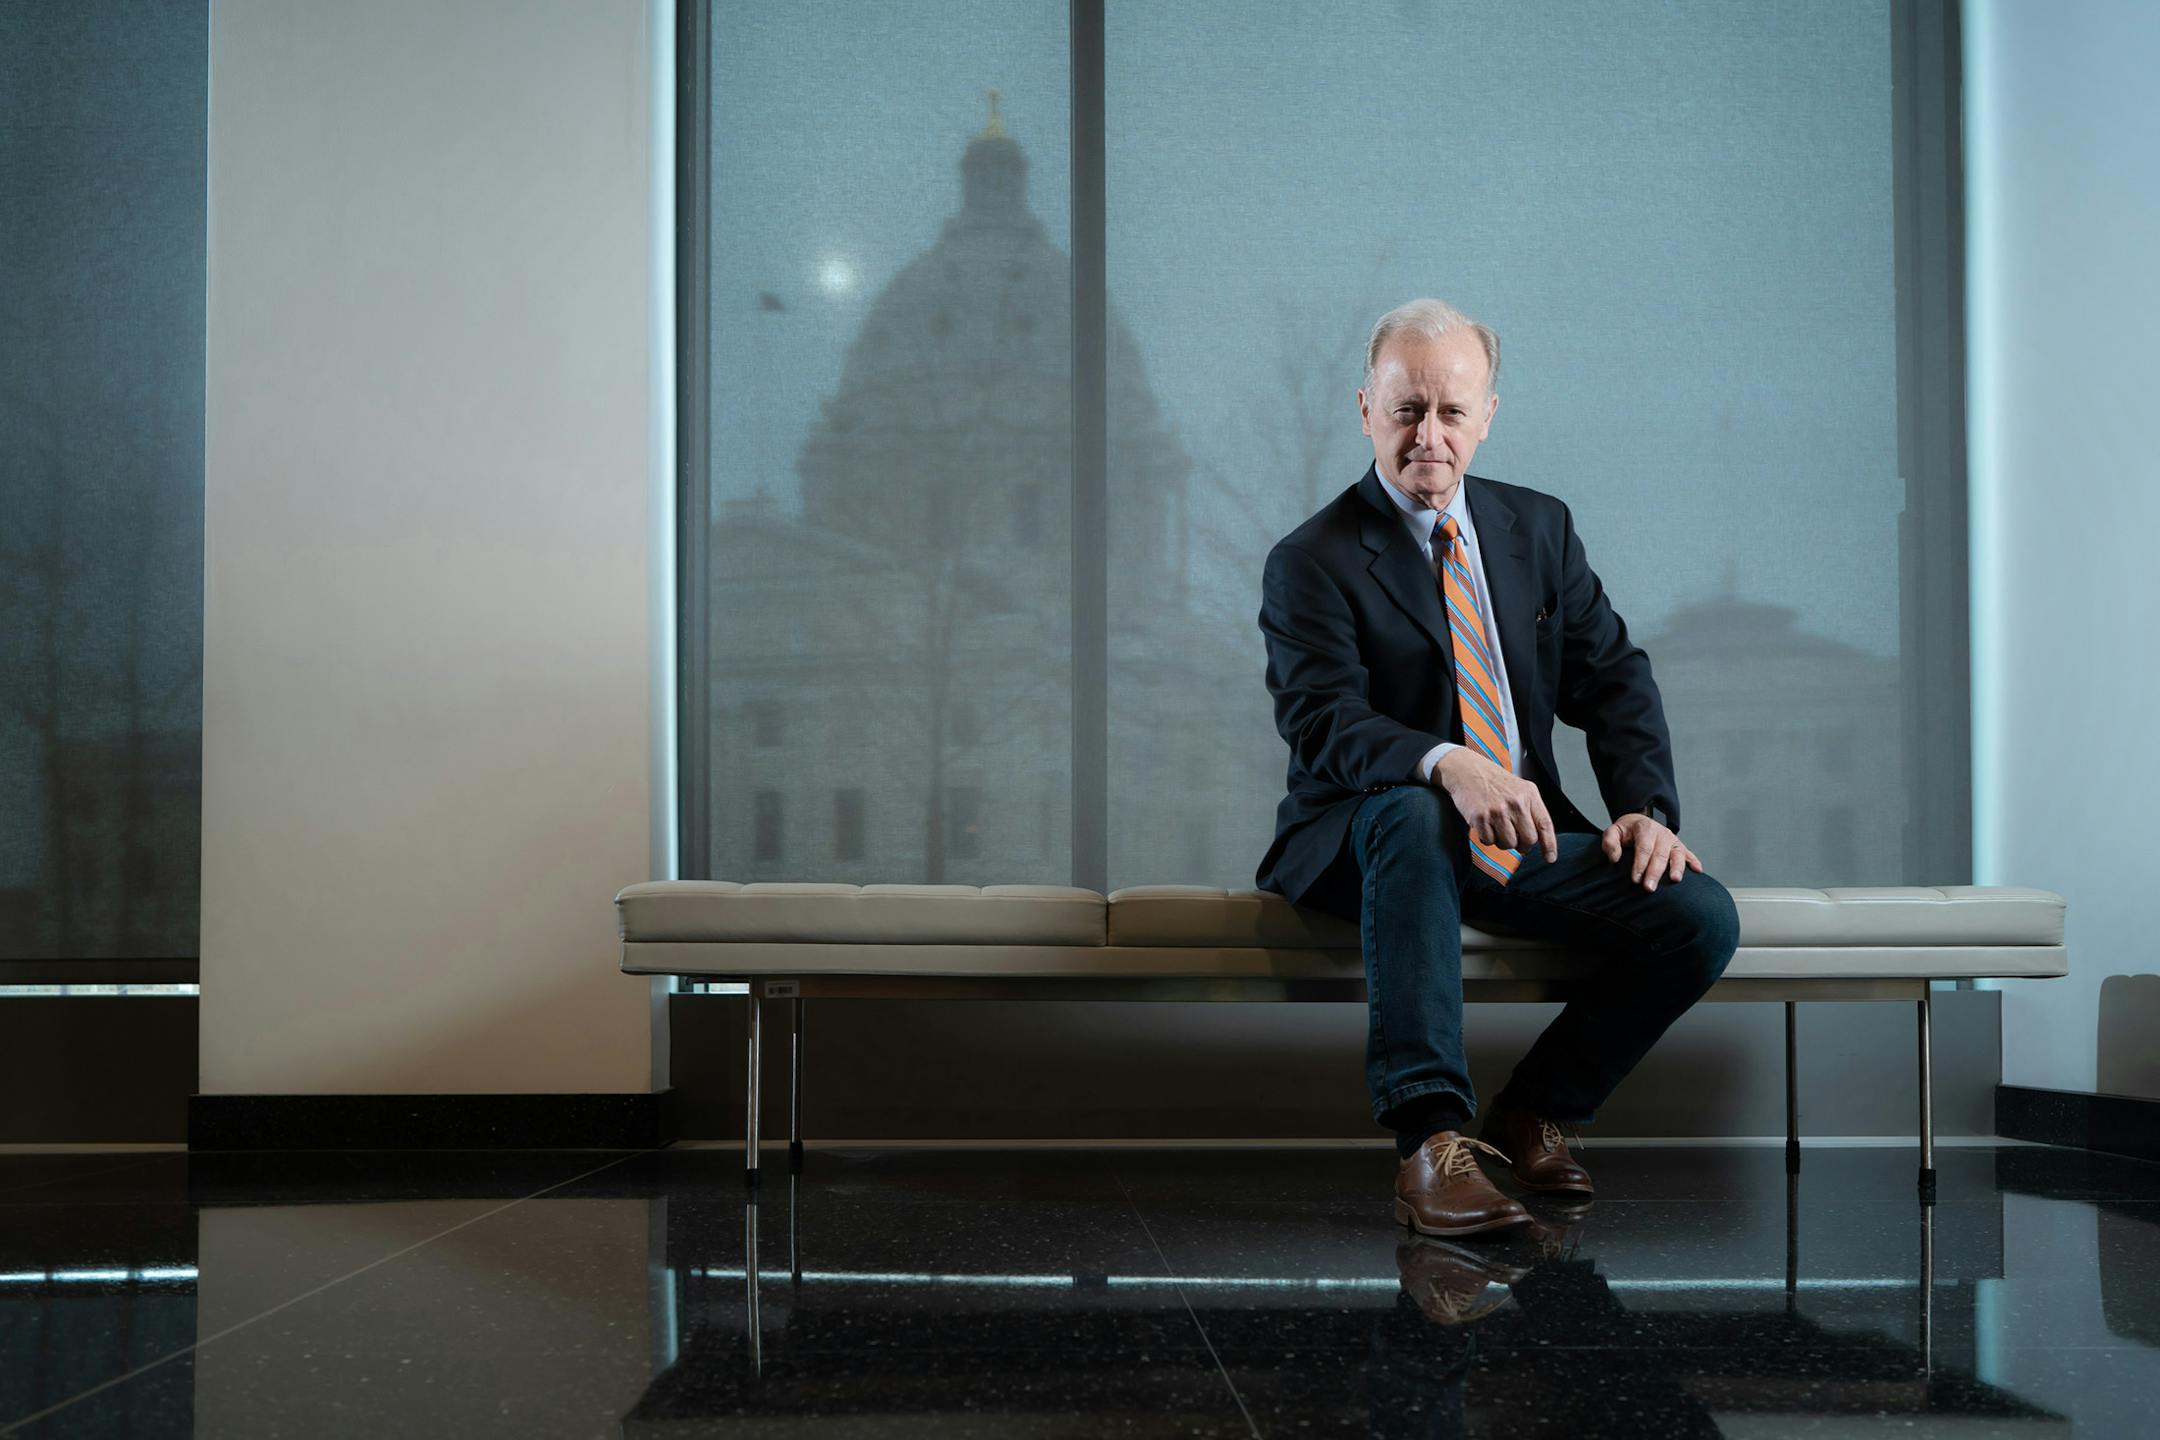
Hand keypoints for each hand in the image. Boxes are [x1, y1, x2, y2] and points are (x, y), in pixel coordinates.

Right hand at [1433, 750, 1558, 862]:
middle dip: (1522, 845)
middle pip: (1528, 840)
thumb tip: (1537, 839)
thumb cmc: (1493, 782)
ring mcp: (1497, 811)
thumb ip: (1530, 810)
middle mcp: (1515, 803)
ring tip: (1496, 826)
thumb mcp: (1519, 789)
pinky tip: (1484, 823)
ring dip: (1502, 841)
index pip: (1545, 824)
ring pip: (1508, 844)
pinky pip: (1488, 842)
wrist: (1466, 770)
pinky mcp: (1479, 818)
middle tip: (1514, 838)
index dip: (1549, 845)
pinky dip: (1486, 837)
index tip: (1550, 858)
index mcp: (1529, 794)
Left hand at [1600, 813, 1700, 891]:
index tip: (1635, 879)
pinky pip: (1689, 854)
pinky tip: (1698, 871)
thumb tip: (1614, 858)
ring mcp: (1673, 840)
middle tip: (1649, 888)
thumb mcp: (1613, 831)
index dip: (1640, 864)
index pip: (1644, 848)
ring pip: (1677, 855)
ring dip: (1677, 868)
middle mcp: (1662, 833)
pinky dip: (1694, 862)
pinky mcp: (1680, 846)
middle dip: (1655, 872)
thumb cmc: (1626, 831)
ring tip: (1675, 880)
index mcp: (1645, 829)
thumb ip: (1610, 842)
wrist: (1640, 822)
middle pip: (1660, 855)